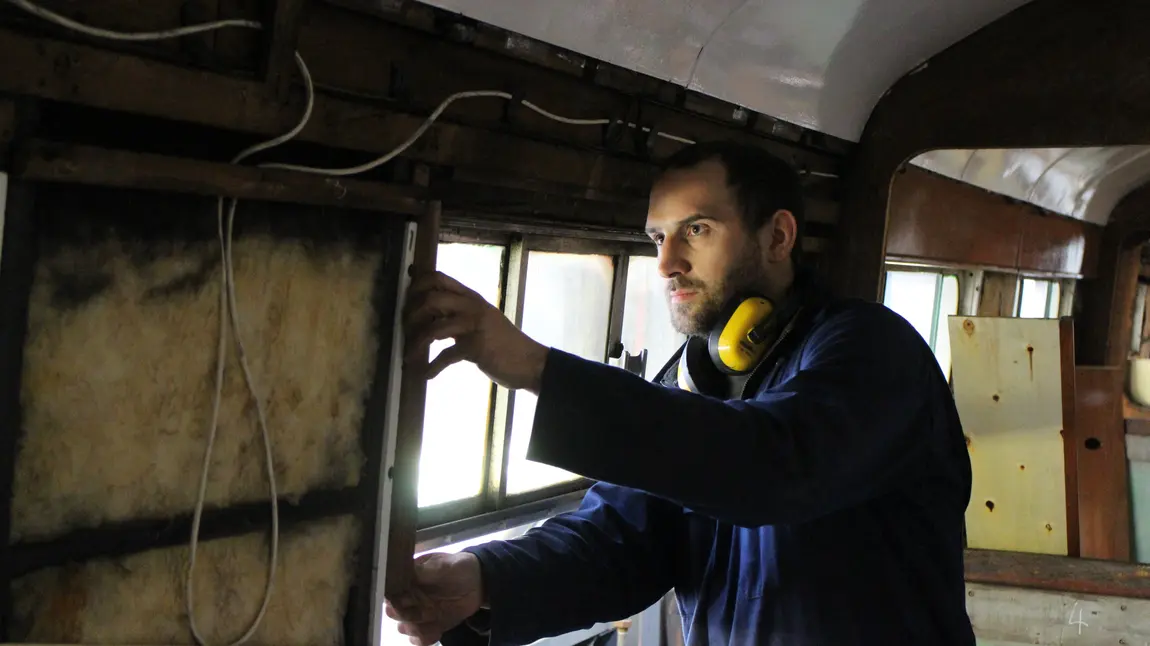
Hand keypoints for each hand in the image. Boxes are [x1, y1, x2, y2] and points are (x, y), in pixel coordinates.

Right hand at [385, 552, 484, 645]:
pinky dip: (424, 638)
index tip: (407, 599)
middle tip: (422, 609)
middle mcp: (409, 598)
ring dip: (415, 627)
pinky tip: (437, 632)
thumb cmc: (458, 568)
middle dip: (405, 614)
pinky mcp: (431, 626)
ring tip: (432, 617)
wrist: (478, 582)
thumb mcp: (443, 565)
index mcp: (408, 579)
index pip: (390, 591)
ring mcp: (419, 613)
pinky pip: (419, 639)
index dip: (395, 598)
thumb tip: (405, 570)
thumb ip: (424, 570)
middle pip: (394, 613)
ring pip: (404, 628)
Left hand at [404, 271, 548, 390]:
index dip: (417, 286)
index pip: (439, 278)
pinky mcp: (476, 348)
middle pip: (432, 299)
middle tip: (405, 330)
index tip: (406, 300)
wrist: (530, 362)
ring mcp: (475, 326)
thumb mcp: (482, 320)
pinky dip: (432, 367)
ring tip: (409, 355)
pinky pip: (446, 356)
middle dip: (411, 315)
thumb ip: (460, 313)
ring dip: (415, 343)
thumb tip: (429, 313)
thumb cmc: (504, 343)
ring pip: (434, 328)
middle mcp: (472, 307)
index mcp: (472, 297)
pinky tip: (427, 375)